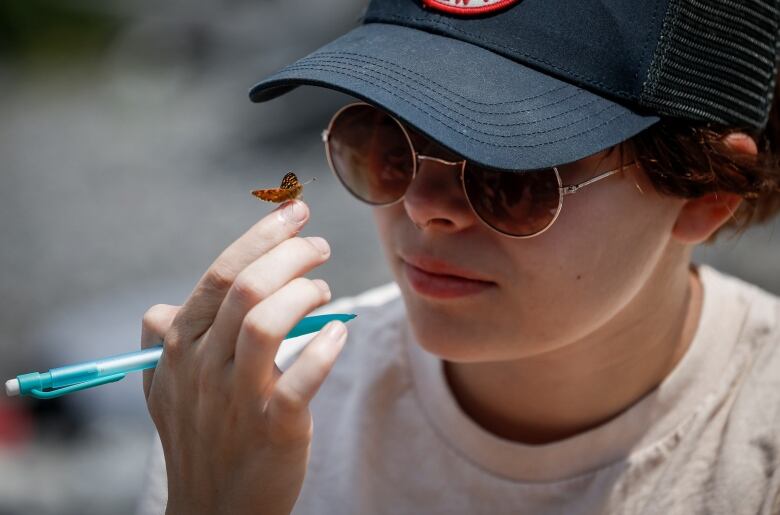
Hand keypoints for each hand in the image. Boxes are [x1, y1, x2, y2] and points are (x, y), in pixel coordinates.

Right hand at [140, 200, 346, 514]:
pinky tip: (338, 334)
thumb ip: (163, 344)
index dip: (260, 237)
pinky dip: (324, 350)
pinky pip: (301, 379)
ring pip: (267, 322)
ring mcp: (237, 398)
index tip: (295, 211)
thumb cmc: (198, 440)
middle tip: (320, 246)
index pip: (219, 275)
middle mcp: (203, 367)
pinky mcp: (273, 428)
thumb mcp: (164, 391)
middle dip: (291, 255)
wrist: (213, 511)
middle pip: (246, 289)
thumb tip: (165, 306)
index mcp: (179, 347)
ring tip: (325, 288)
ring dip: (305, 294)